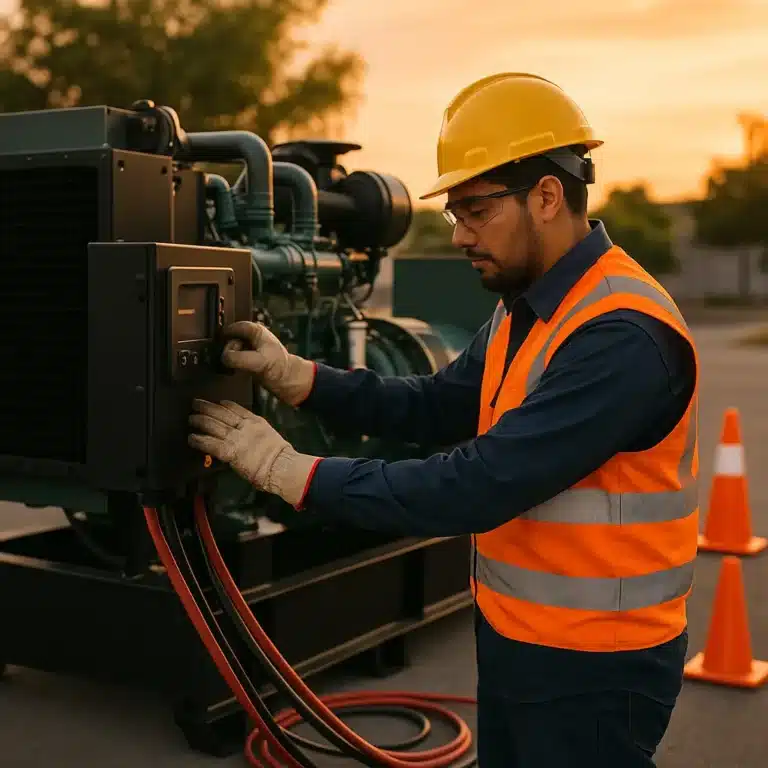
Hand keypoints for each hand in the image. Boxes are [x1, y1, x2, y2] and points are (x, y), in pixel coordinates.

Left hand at [188, 399, 319, 507]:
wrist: (282, 466)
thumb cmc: (281, 457)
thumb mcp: (269, 436)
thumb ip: (256, 433)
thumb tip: (247, 436)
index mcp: (256, 422)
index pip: (238, 409)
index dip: (225, 404)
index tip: (218, 402)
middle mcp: (244, 427)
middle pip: (222, 414)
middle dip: (208, 408)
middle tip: (196, 403)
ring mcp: (236, 438)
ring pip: (214, 425)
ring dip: (200, 420)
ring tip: (191, 417)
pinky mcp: (229, 451)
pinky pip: (211, 444)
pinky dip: (200, 440)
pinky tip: (191, 438)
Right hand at [221, 321, 315, 406]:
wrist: (289, 381)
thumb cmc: (280, 368)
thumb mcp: (258, 361)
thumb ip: (239, 358)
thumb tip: (224, 357)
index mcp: (256, 330)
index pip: (233, 327)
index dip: (225, 335)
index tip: (218, 345)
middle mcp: (252, 337)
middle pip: (230, 338)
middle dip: (228, 349)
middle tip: (232, 360)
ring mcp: (251, 348)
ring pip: (232, 349)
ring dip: (231, 358)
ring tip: (236, 366)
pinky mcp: (249, 359)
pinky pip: (235, 359)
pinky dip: (233, 364)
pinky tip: (236, 370)